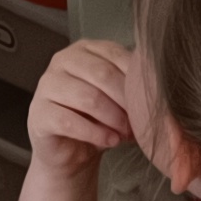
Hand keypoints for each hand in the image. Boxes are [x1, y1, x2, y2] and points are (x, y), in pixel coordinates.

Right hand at [21, 38, 140, 177]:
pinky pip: (70, 122)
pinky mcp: (39, 113)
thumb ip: (134, 86)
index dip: (137, 80)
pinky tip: (110, 141)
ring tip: (126, 132)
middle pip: (102, 74)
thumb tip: (162, 88)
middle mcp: (63, 61)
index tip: (152, 100)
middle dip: (126, 101)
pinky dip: (96, 134)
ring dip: (113, 118)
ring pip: (88, 98)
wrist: (72, 152)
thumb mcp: (120, 98)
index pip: (116, 55)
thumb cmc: (97, 120)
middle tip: (140, 121)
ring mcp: (47, 85)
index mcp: (85, 49)